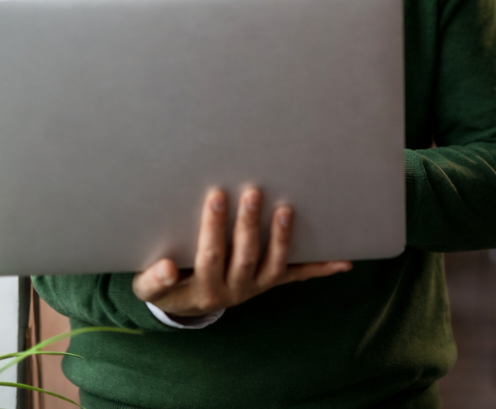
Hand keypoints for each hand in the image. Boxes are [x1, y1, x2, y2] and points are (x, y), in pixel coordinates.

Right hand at [132, 187, 351, 316]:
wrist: (185, 304)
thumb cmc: (167, 285)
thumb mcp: (151, 288)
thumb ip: (155, 279)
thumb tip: (165, 267)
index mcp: (204, 289)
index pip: (210, 256)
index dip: (214, 228)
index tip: (216, 196)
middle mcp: (234, 290)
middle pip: (245, 257)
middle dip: (249, 225)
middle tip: (252, 191)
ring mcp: (256, 286)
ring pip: (274, 266)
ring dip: (282, 239)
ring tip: (286, 209)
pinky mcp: (271, 282)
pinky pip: (297, 277)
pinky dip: (321, 269)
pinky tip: (344, 261)